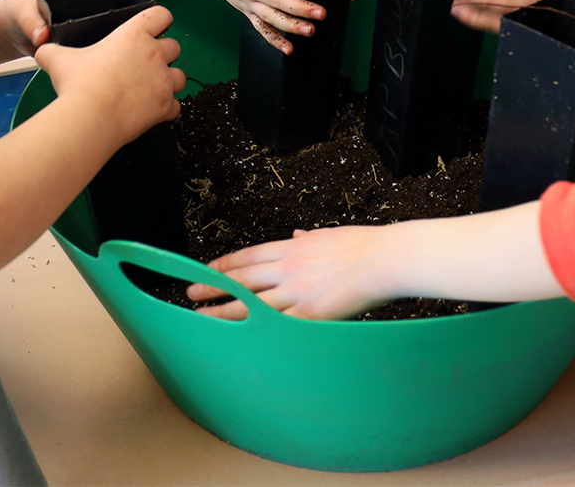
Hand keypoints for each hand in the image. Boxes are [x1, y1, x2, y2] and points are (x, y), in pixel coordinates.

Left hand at [0, 0, 151, 56]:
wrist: (14, 36)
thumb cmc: (19, 15)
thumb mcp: (22, 15)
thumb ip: (31, 23)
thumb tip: (41, 36)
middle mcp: (83, 0)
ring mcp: (87, 17)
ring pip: (114, 12)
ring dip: (131, 16)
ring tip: (148, 23)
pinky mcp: (87, 35)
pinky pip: (107, 34)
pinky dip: (120, 37)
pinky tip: (132, 45)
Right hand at [33, 5, 185, 147]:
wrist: (90, 117)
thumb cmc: (78, 85)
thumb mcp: (57, 59)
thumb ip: (52, 50)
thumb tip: (42, 49)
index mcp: (134, 35)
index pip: (161, 15)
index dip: (159, 19)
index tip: (153, 27)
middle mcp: (154, 54)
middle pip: (174, 46)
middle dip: (164, 54)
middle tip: (145, 63)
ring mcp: (163, 81)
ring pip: (180, 75)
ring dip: (169, 80)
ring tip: (151, 87)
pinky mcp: (166, 106)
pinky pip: (175, 106)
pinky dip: (166, 108)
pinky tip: (151, 110)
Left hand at [185, 225, 393, 320]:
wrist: (384, 258)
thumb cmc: (364, 246)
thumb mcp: (331, 235)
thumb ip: (311, 238)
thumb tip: (299, 234)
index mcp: (294, 248)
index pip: (250, 256)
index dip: (226, 263)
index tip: (207, 269)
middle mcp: (289, 268)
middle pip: (242, 278)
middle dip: (213, 285)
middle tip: (191, 292)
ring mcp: (297, 291)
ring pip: (251, 304)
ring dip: (224, 311)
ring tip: (202, 317)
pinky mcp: (310, 314)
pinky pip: (277, 326)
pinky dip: (256, 332)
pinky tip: (240, 339)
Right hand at [207, 0, 325, 54]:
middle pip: (278, 0)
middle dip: (300, 7)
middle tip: (321, 12)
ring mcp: (249, 3)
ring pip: (272, 18)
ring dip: (292, 26)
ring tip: (311, 31)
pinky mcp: (248, 13)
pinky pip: (261, 29)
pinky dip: (274, 41)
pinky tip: (290, 50)